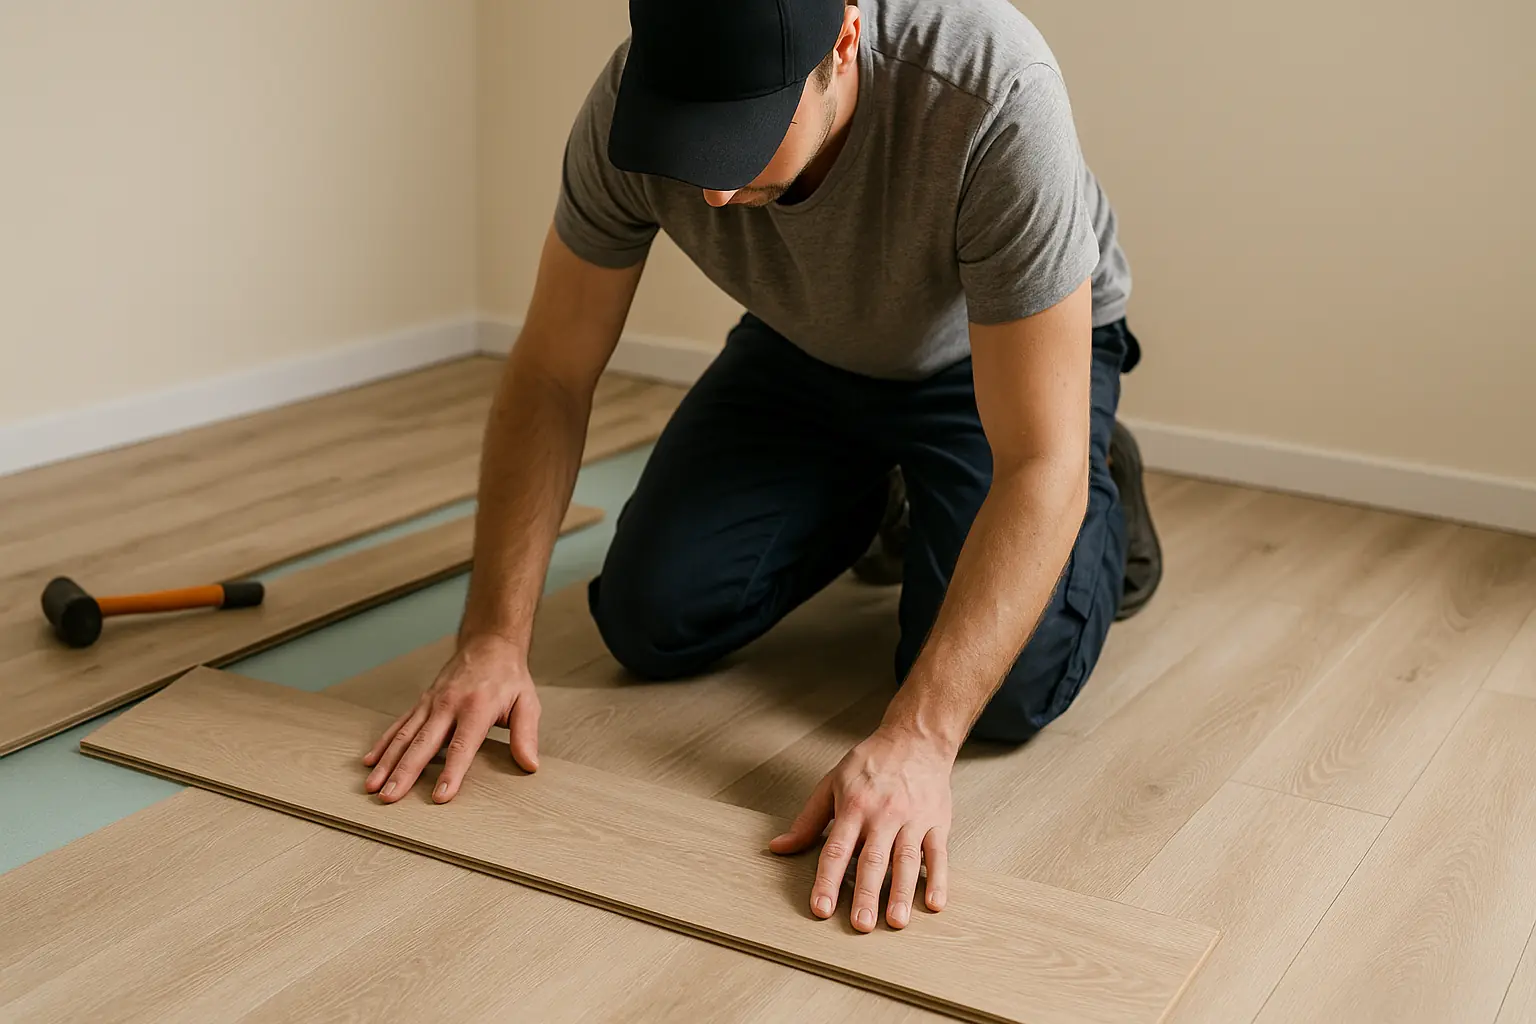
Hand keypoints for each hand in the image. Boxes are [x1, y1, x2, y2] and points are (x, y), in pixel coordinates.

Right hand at [362, 634, 539, 803]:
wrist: (489, 644)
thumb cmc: (508, 676)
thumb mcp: (527, 702)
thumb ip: (525, 734)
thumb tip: (529, 764)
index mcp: (476, 707)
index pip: (462, 746)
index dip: (451, 772)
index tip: (439, 796)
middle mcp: (448, 705)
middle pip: (422, 744)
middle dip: (404, 772)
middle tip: (389, 797)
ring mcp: (431, 703)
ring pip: (404, 735)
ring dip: (387, 762)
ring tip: (372, 785)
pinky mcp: (422, 702)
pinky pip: (399, 724)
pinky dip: (383, 743)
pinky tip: (371, 761)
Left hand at [769, 724, 954, 931]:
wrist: (915, 739)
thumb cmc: (871, 763)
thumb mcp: (831, 784)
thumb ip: (807, 820)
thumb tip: (778, 847)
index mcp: (853, 806)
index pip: (837, 850)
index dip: (828, 880)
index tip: (821, 908)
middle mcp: (883, 815)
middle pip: (873, 860)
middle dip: (866, 894)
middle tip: (860, 925)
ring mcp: (912, 819)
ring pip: (906, 860)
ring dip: (901, 893)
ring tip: (896, 922)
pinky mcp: (937, 822)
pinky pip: (938, 854)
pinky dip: (938, 879)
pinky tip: (934, 903)